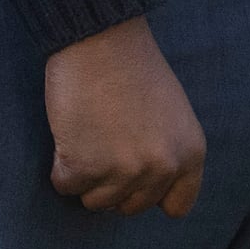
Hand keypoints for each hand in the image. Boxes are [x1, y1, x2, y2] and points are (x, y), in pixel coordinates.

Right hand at [43, 17, 205, 215]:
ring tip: (86, 137)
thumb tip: (147, 185)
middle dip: (112, 185)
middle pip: (130, 207)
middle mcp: (162, 168)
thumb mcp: (172, 116)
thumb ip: (167, 151)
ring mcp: (124, 171)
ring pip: (95, 202)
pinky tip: (69, 135)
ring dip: (84, 177)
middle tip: (100, 148)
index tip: (133, 181)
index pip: (177, 206)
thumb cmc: (133, 70)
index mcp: (190, 154)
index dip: (151, 196)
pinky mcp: (85, 167)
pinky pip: (65, 186)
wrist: (102, 41)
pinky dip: (59, 167)